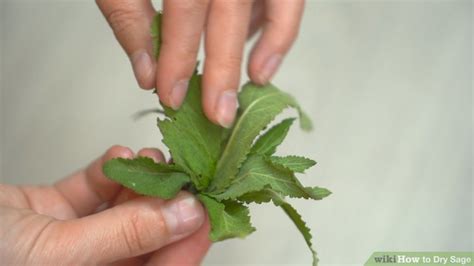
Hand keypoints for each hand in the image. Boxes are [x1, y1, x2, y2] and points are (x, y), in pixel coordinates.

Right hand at [0, 145, 210, 264]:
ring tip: (150, 160)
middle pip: (146, 239)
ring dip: (139, 183)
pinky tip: (115, 159)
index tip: (209, 206)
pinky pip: (90, 193)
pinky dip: (106, 173)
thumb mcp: (56, 255)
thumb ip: (126, 237)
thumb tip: (187, 216)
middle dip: (165, 203)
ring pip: (122, 212)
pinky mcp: (51, 212)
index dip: (189, 242)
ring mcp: (71, 242)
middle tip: (184, 173)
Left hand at [96, 0, 304, 126]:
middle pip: (229, 8)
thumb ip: (130, 15)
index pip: (186, 4)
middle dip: (223, 67)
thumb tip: (147, 72)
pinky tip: (264, 60)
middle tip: (218, 114)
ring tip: (253, 82)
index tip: (170, 93)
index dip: (177, 52)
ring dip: (267, 44)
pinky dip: (281, 28)